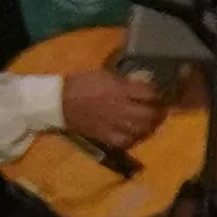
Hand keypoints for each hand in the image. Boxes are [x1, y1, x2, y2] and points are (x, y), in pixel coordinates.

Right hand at [50, 64, 169, 149]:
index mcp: (120, 90)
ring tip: (149, 123)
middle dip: (158, 113)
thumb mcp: (106, 75)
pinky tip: (133, 133)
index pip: (150, 93)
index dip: (157, 94)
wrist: (57, 101)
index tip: (159, 95)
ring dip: (148, 126)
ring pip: (141, 129)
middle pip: (149, 114)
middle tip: (158, 111)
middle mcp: (120, 108)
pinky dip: (133, 138)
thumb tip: (142, 84)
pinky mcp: (104, 136)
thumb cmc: (81, 84)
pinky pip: (125, 141)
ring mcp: (113, 124)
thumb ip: (125, 82)